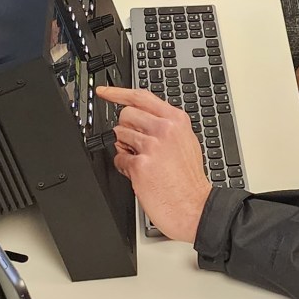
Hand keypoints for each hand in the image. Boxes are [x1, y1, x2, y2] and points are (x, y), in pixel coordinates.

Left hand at [96, 86, 213, 241]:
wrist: (194, 206)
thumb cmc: (189, 178)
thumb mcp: (186, 140)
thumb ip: (166, 125)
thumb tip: (143, 118)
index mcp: (176, 120)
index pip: (141, 96)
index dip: (117, 93)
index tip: (104, 92)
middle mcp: (164, 129)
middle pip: (125, 114)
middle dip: (125, 127)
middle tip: (135, 142)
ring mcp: (152, 146)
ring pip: (119, 135)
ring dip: (124, 147)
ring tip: (141, 160)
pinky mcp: (140, 165)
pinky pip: (119, 157)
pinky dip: (124, 166)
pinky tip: (138, 173)